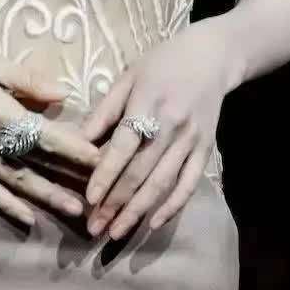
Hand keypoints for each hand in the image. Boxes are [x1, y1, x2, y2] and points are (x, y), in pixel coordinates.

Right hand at [0, 36, 101, 227]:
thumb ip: (26, 80)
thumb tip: (63, 94)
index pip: (46, 136)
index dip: (75, 150)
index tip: (102, 160)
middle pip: (35, 164)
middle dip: (68, 181)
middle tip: (99, 198)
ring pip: (15, 183)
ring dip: (46, 198)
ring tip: (74, 213)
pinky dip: (7, 206)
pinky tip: (27, 220)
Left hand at [77, 20, 234, 240]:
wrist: (212, 57)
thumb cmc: (162, 63)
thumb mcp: (129, 76)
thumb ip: (104, 109)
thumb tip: (77, 140)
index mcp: (148, 101)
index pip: (125, 143)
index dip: (107, 173)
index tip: (89, 198)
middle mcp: (172, 123)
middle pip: (142, 170)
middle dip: (116, 202)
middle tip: (94, 227)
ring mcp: (192, 139)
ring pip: (163, 183)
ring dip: (138, 212)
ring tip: (115, 232)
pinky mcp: (206, 150)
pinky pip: (189, 184)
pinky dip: (172, 206)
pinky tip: (152, 223)